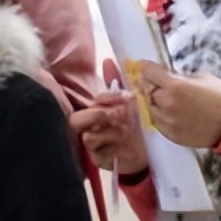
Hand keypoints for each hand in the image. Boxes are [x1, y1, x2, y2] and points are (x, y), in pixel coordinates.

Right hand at [70, 59, 147, 174]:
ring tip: (125, 130)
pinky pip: (98, 154)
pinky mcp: (97, 161)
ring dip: (109, 132)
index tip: (126, 97)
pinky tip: (123, 146)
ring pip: (88, 137)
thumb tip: (108, 60)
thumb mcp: (128, 105)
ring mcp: (90, 146)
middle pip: (76, 119)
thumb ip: (116, 83)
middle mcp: (87, 128)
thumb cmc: (133, 127)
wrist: (144, 154)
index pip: (91, 102)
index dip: (106, 98)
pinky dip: (113, 148)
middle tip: (122, 114)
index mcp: (94, 112)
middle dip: (99, 114)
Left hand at [139, 61, 220, 147]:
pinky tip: (173, 112)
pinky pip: (157, 122)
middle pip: (147, 90)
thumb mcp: (202, 77)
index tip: (144, 66)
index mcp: (175, 86)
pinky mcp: (171, 135)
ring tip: (169, 99)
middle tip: (159, 83)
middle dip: (152, 85)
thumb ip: (180, 77)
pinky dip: (161, 116)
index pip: (148, 73)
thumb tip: (166, 75)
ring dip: (155, 101)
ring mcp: (168, 121)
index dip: (146, 68)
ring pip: (150, 107)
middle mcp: (168, 104)